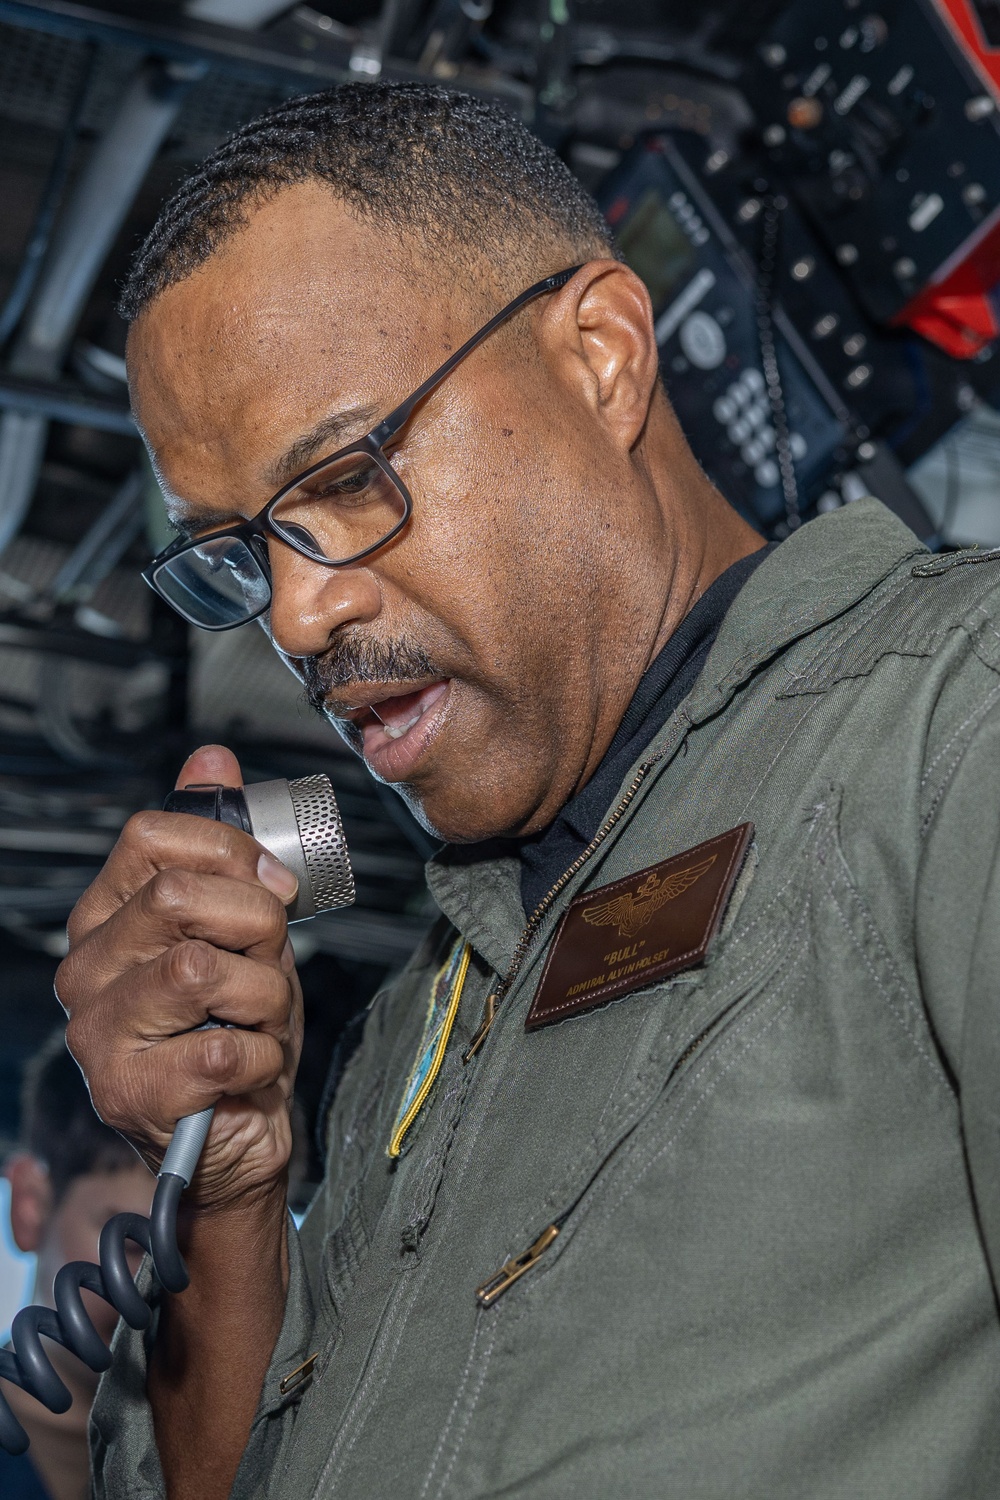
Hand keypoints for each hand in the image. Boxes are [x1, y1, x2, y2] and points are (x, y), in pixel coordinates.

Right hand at [56, 745, 302, 1213]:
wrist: (237, 1136)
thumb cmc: (234, 1025)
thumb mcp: (238, 925)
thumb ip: (219, 843)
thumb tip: (211, 758)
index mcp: (105, 917)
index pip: (153, 836)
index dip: (232, 852)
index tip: (269, 887)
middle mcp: (85, 970)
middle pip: (180, 896)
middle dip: (258, 925)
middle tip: (270, 962)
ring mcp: (97, 1035)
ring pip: (203, 967)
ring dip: (264, 995)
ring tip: (259, 1020)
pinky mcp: (129, 1094)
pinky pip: (223, 1045)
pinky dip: (261, 1056)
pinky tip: (249, 1067)